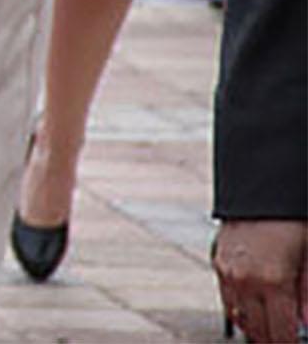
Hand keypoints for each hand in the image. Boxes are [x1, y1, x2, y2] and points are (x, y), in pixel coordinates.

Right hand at [213, 220, 306, 342]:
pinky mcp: (218, 262)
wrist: (263, 186)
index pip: (282, 332)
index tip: (295, 341)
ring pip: (240, 318)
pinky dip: (242, 311)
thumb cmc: (293, 219)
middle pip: (258, 330)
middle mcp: (245, 280)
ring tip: (273, 330)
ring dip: (257, 329)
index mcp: (273, 281)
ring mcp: (227, 272)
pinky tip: (257, 311)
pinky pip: (228, 299)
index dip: (289, 342)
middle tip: (287, 336)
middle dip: (274, 338)